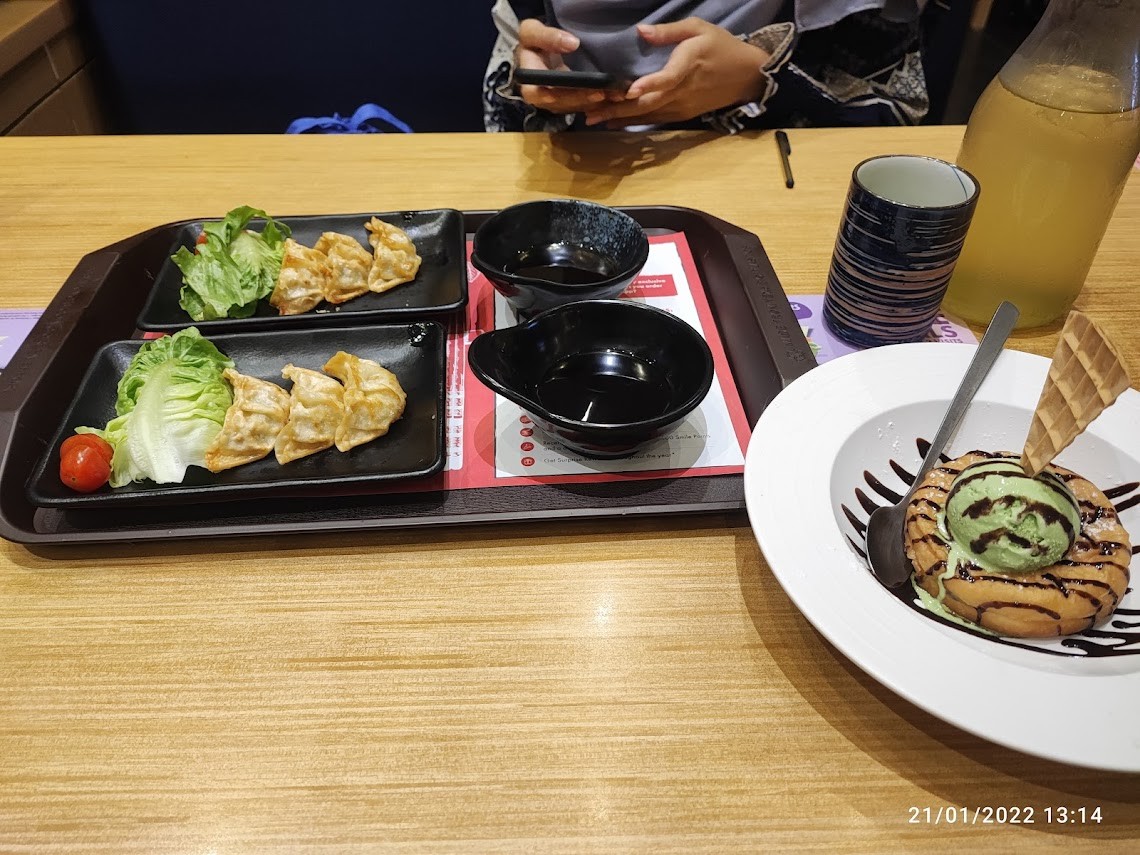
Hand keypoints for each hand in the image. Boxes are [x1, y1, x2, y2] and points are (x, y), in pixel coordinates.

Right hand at [515, 19, 615, 114]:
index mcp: (530, 80)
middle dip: (580, 98)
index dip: (545, 95)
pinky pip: (583, 105)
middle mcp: (542, 96)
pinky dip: (599, 102)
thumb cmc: (534, 41)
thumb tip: (573, 44)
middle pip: (560, 103)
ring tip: (613, 96)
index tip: (556, 94)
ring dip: (593, 104)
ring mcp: (557, 102)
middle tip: (600, 93)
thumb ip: (547, 37)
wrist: (540, 51)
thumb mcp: (532, 32)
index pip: (534, 93)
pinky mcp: (569, 102)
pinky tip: (614, 96)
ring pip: (574, 107)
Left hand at [583, 18, 769, 126]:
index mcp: (689, 65)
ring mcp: (682, 106)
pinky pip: (655, 119)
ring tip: (594, 119)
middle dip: (618, 109)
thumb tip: (640, 31)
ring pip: (648, 114)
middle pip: (648, 103)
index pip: (667, 78)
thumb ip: (668, 31)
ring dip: (620, 118)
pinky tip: (614, 123)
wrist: (747, 76)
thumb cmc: (721, 47)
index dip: (648, 85)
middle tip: (590, 112)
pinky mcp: (682, 114)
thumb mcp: (699, 28)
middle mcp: (683, 90)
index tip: (628, 91)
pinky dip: (633, 121)